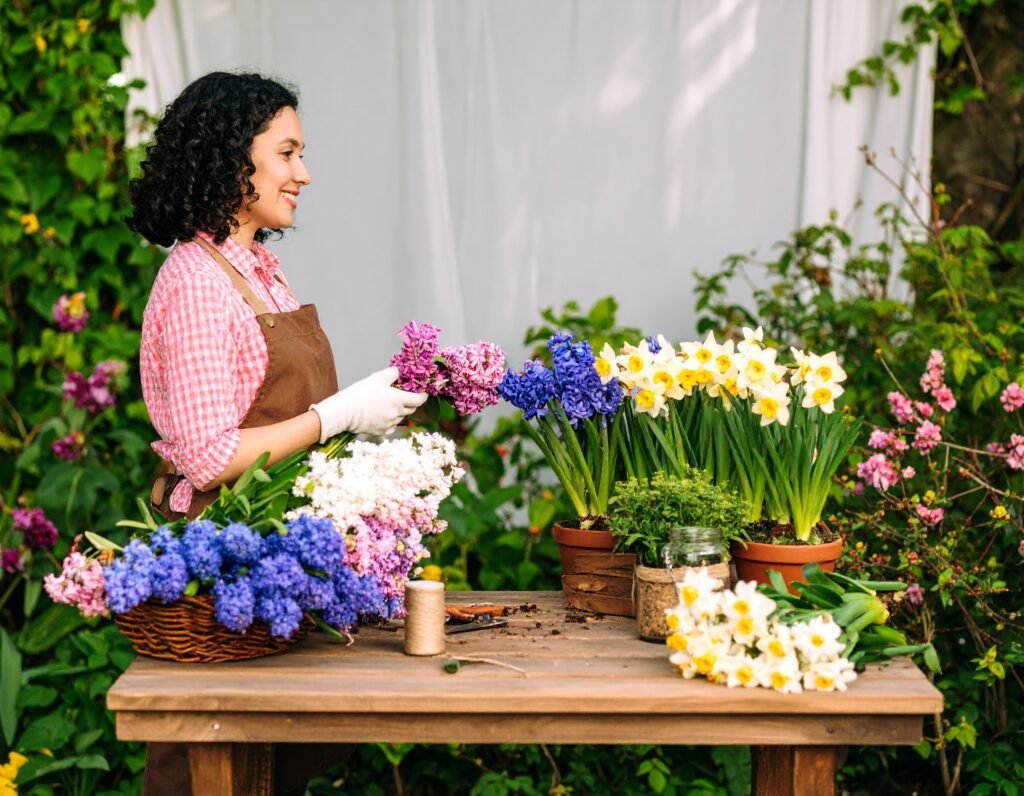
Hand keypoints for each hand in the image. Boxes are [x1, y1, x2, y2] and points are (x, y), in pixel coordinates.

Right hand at [310, 367, 427, 442]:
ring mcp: (390, 424)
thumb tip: (399, 371)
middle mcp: (397, 413)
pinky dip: (390, 421)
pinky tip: (382, 416)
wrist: (345, 412)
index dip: (422, 396)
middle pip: (411, 409)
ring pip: (401, 418)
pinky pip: (391, 427)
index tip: (422, 393)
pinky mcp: (381, 432)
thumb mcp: (377, 378)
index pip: (419, 400)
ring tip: (388, 405)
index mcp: (399, 399)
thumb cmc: (360, 393)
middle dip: (410, 403)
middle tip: (403, 396)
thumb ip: (392, 373)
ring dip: (399, 411)